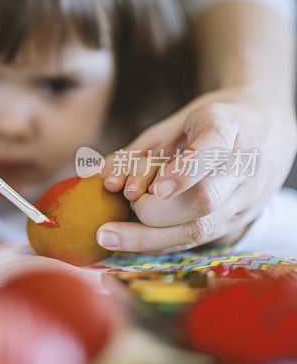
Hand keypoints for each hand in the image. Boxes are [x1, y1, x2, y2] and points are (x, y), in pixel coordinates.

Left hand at [98, 88, 296, 251]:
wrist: (270, 128)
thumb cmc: (213, 122)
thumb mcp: (180, 120)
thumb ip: (139, 149)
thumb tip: (92, 175)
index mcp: (228, 129)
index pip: (212, 149)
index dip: (183, 171)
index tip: (154, 188)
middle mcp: (242, 168)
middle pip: (203, 200)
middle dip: (155, 211)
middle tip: (125, 205)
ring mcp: (243, 199)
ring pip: (201, 228)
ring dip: (149, 237)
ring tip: (108, 235)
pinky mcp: (238, 221)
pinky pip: (197, 239)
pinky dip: (159, 241)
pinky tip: (128, 242)